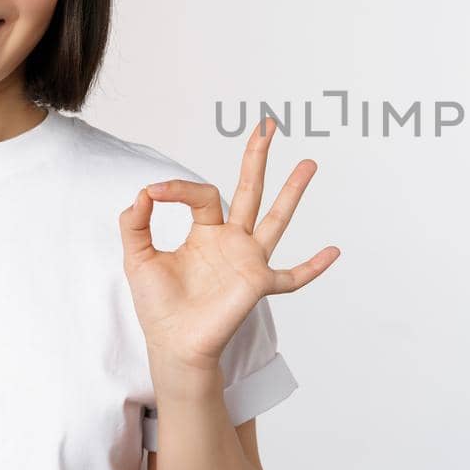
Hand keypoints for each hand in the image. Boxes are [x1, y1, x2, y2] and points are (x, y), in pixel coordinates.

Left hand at [118, 117, 338, 369]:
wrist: (172, 344)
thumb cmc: (158, 305)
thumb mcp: (137, 257)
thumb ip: (135, 222)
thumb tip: (144, 192)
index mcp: (206, 231)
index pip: (201, 194)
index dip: (177, 188)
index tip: (155, 192)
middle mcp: (232, 241)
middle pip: (250, 190)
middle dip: (258, 157)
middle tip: (268, 125)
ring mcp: (249, 261)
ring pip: (276, 219)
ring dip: (293, 192)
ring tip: (309, 163)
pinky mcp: (258, 284)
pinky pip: (292, 276)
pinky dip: (313, 267)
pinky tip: (334, 252)